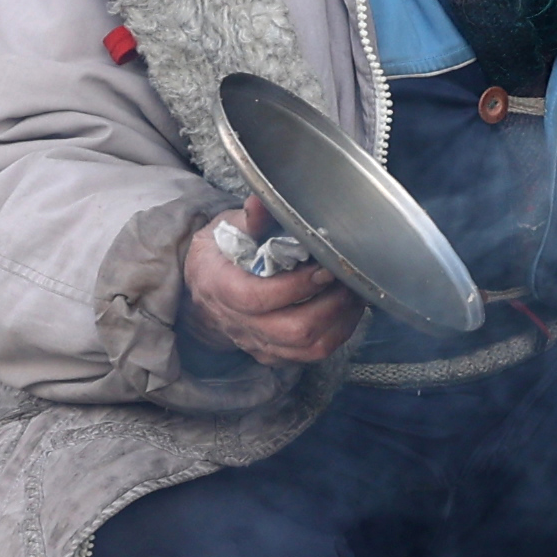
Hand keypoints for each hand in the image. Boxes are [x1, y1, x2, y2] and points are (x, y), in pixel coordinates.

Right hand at [177, 196, 364, 366]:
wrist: (203, 287)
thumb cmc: (220, 253)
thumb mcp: (226, 228)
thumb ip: (250, 219)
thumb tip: (262, 200)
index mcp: (221, 287)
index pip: (258, 298)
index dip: (297, 286)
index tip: (323, 269)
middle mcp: (238, 322)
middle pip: (293, 331)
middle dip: (330, 306)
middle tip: (346, 281)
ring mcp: (256, 343)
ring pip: (308, 349)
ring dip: (340, 322)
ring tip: (353, 295)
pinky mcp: (272, 354)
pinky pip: (310, 356)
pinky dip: (336, 335)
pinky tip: (345, 311)